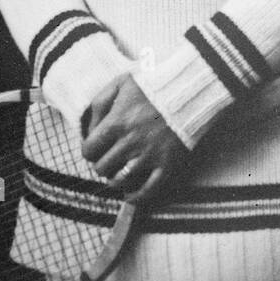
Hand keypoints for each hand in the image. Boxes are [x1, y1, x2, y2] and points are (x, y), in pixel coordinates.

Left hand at [81, 74, 188, 205]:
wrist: (190, 88)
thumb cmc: (153, 83)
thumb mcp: (121, 83)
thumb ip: (99, 104)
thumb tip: (89, 129)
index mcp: (117, 122)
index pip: (89, 150)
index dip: (89, 151)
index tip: (94, 149)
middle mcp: (131, 142)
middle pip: (102, 167)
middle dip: (101, 165)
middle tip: (107, 159)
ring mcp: (150, 155)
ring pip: (120, 181)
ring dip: (114, 180)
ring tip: (117, 173)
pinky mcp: (167, 164)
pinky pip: (148, 190)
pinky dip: (135, 197)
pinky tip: (129, 195)